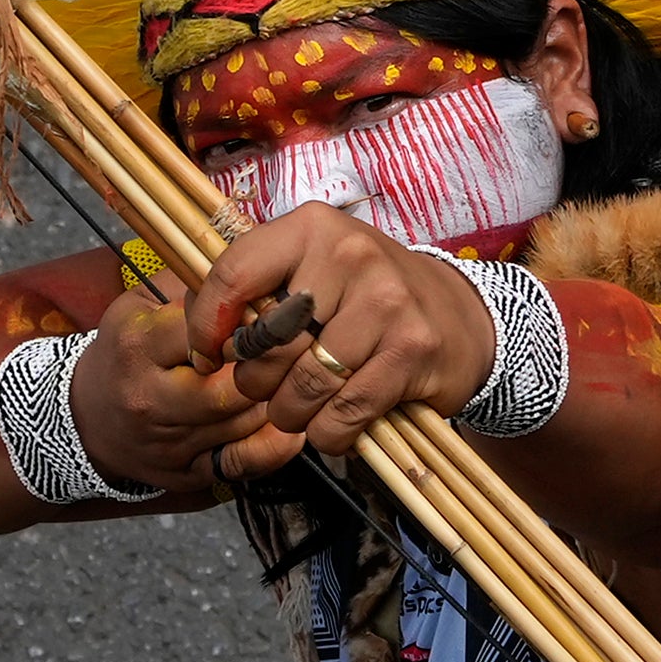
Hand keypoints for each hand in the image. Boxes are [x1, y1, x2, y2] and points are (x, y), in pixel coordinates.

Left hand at [183, 205, 506, 480]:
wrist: (461, 318)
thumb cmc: (368, 298)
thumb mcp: (315, 270)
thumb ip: (261, 288)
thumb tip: (199, 332)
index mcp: (313, 228)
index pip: (234, 275)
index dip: (207, 326)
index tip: (209, 356)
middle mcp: (351, 255)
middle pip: (267, 344)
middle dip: (257, 383)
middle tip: (270, 390)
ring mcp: (386, 302)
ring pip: (304, 386)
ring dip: (293, 414)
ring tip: (301, 411)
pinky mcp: (412, 351)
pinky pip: (343, 414)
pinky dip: (330, 433)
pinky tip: (336, 424)